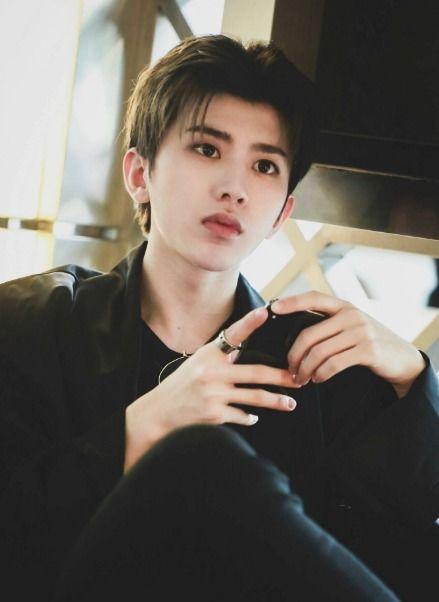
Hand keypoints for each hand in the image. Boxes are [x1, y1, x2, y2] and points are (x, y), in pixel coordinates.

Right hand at [124, 306, 300, 470]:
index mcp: (209, 355)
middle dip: (281, 376)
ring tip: (290, 403)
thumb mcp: (198, 362)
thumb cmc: (182, 384)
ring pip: (255, 397)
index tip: (265, 312)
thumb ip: (222, 355)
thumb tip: (247, 348)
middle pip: (256, 372)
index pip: (232, 335)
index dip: (249, 323)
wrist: (159, 412)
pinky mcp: (214, 415)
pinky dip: (250, 417)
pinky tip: (255, 417)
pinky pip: (242, 416)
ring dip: (276, 401)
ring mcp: (214, 394)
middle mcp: (212, 372)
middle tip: (298, 377)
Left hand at [270, 292, 425, 397]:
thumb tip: (294, 333)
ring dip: (305, 369)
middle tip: (290, 370)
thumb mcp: (352, 326)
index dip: (292, 301)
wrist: (403, 359)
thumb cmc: (369, 343)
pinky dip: (321, 374)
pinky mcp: (368, 350)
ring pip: (319, 352)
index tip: (273, 308)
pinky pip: (334, 364)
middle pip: (309, 334)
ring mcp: (360, 332)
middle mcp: (351, 315)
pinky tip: (318, 379)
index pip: (314, 297)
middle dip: (294, 355)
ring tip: (301, 379)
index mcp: (344, 306)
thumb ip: (329, 324)